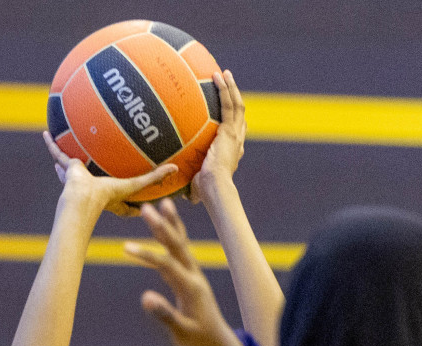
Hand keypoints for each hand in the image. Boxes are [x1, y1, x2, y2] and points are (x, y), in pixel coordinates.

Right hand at [43, 131, 176, 217]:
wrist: (82, 198)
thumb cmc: (108, 195)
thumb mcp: (135, 185)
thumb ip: (155, 178)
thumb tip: (175, 169)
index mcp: (108, 192)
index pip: (120, 195)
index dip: (127, 195)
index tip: (134, 192)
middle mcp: (92, 184)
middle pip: (93, 175)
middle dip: (93, 171)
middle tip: (96, 161)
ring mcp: (77, 177)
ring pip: (71, 164)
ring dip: (68, 157)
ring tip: (67, 145)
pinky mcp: (66, 169)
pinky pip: (58, 153)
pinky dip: (52, 144)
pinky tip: (46, 133)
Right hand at [125, 200, 239, 345]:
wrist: (218, 343)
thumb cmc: (199, 341)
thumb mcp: (181, 333)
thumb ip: (165, 315)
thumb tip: (146, 297)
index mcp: (191, 289)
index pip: (166, 265)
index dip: (146, 255)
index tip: (124, 247)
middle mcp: (194, 276)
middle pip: (177, 246)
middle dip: (161, 227)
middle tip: (146, 208)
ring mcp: (194, 274)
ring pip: (181, 244)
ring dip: (171, 224)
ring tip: (163, 203)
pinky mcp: (191, 276)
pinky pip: (182, 250)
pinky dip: (174, 235)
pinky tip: (167, 223)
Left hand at [189, 71, 245, 200]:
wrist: (214, 187)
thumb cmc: (205, 191)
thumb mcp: (197, 185)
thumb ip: (191, 186)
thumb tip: (181, 195)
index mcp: (232, 152)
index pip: (237, 132)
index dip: (235, 120)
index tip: (229, 110)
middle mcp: (237, 141)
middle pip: (239, 114)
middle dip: (234, 96)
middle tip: (227, 83)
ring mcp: (235, 134)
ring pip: (237, 105)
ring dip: (231, 87)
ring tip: (224, 73)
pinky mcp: (230, 130)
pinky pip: (229, 104)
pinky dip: (225, 89)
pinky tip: (218, 76)